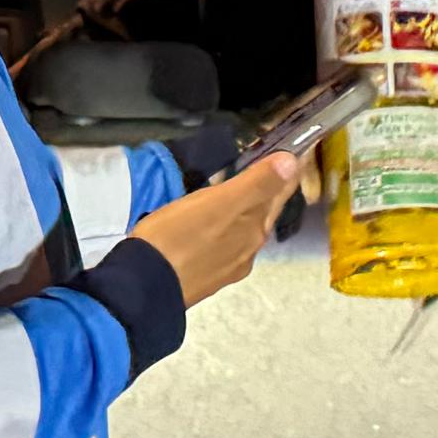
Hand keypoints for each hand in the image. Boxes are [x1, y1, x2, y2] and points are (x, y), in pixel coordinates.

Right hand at [123, 155, 304, 308]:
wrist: (145, 287)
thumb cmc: (179, 237)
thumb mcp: (218, 202)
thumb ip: (257, 184)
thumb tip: (292, 163)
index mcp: (254, 228)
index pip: (279, 193)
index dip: (286, 171)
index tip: (291, 150)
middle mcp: (248, 250)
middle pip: (263, 213)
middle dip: (266, 190)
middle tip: (264, 164)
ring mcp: (227, 266)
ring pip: (243, 231)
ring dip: (244, 211)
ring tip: (233, 193)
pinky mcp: (205, 277)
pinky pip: (223, 245)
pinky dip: (224, 229)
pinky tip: (209, 227)